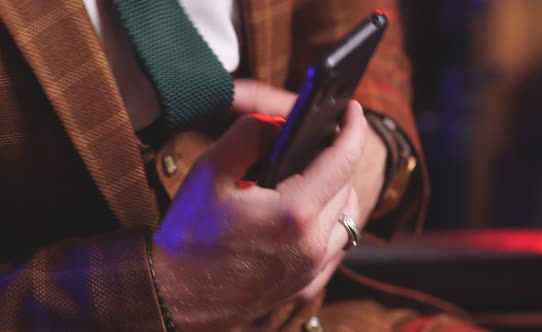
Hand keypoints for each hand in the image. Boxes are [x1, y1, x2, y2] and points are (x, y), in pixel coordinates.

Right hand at [151, 87, 368, 329]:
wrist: (174, 294)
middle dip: (340, 157)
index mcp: (294, 213)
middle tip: (321, 140)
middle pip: (347, 186)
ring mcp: (313, 270)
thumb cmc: (187, 235)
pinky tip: (309, 215)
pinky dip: (331, 224)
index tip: (353, 110)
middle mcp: (313, 245)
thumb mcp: (211, 170)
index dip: (353, 128)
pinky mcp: (307, 286)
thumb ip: (250, 134)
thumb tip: (280, 123)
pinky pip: (336, 247)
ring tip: (318, 175)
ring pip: (348, 218)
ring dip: (339, 190)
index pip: (343, 159)